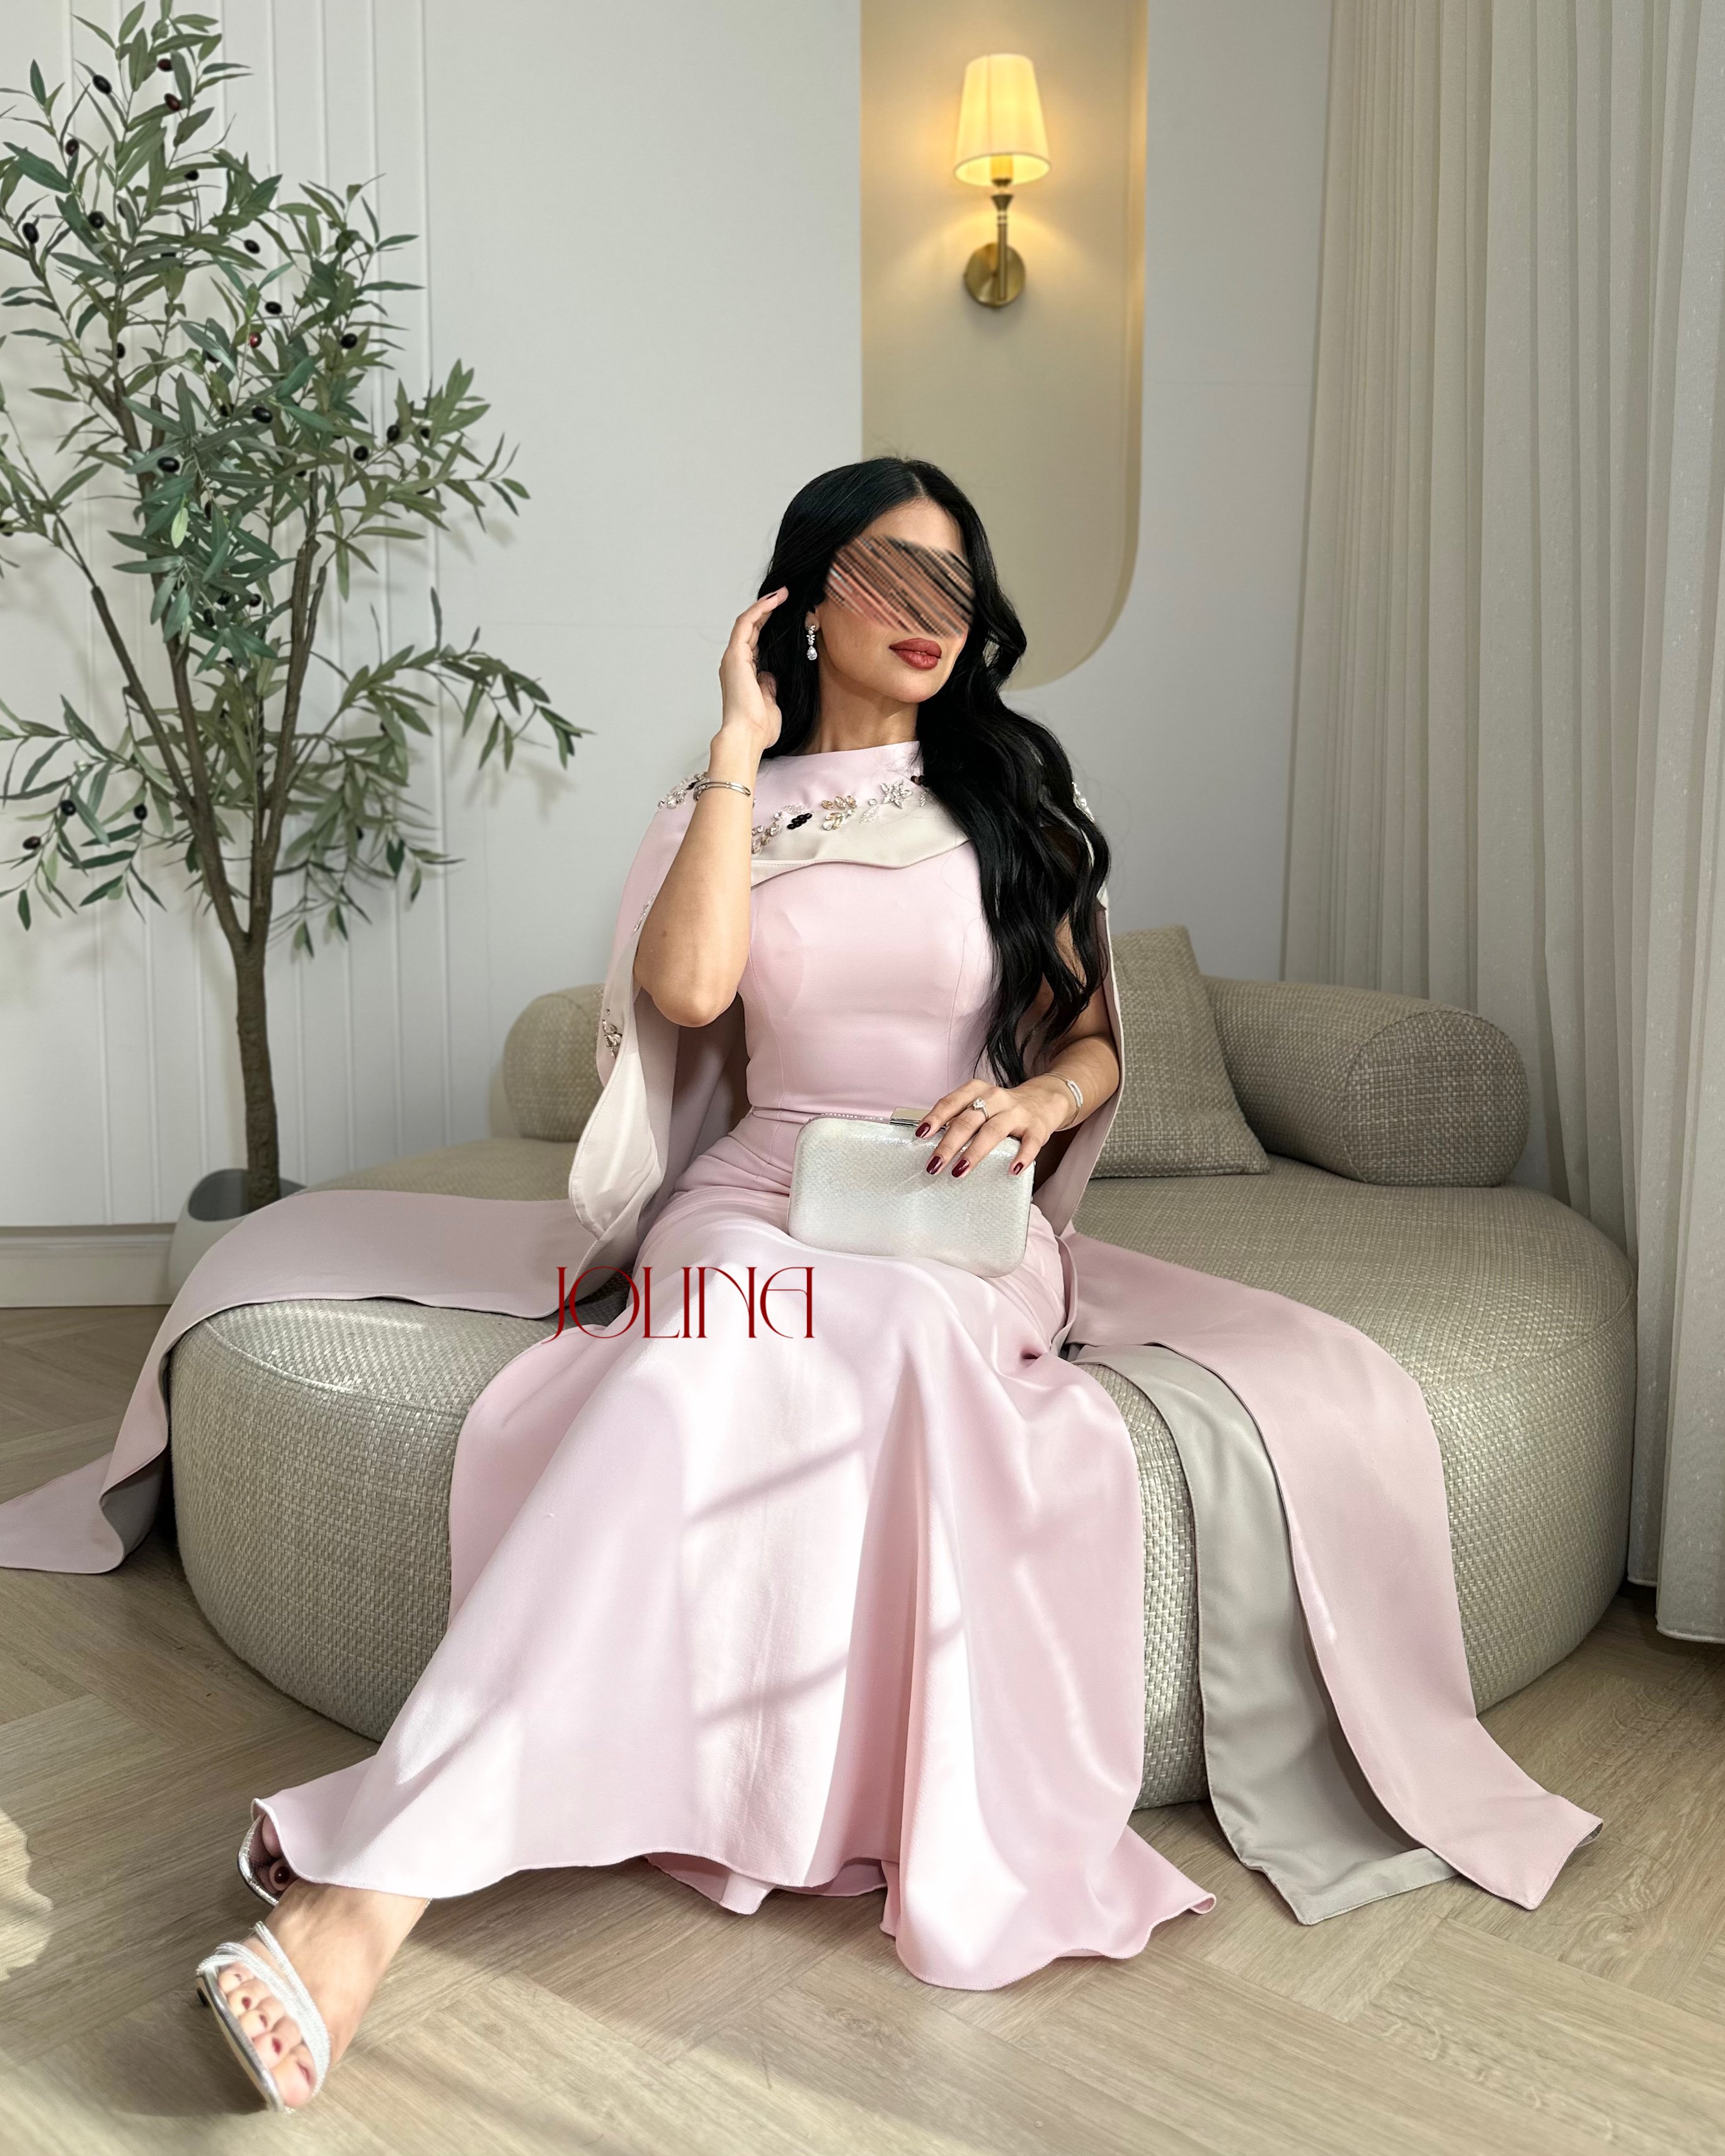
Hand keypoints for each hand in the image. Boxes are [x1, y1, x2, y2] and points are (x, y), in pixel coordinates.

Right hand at [716, 588, 787, 756]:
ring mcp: (733, 658)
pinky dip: (760, 610)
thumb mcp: (770, 702)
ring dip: (764, 605)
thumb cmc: (759, 728)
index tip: (786, 612)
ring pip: (747, 622)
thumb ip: (769, 686)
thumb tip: (771, 676)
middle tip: (785, 596)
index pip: (756, 641)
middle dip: (767, 610)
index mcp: (744, 673)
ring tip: (782, 593)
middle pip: (750, 628)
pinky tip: (774, 600)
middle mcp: (735, 663)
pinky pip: (746, 624)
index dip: (768, 624)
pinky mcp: (735, 655)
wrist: (748, 736)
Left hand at [915, 1076, 1076, 1179]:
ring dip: (974, 1152)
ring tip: (959, 1171)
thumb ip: (959, 1118)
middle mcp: (995, 1098)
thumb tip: (929, 1142)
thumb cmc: (1002, 1108)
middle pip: (968, 1120)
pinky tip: (1012, 1170)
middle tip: (934, 1165)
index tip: (921, 1135)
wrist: (1045, 1099)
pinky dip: (1021, 1156)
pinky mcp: (1036, 1128)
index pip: (951, 1102)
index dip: (935, 1118)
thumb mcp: (979, 1104)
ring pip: (993, 1131)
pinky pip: (1029, 1143)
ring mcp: (1017, 1113)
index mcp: (977, 1091)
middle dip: (949, 1144)